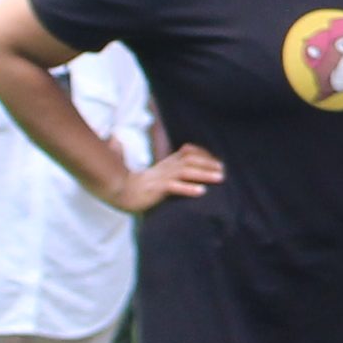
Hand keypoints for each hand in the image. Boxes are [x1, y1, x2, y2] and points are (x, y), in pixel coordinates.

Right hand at [101, 145, 222, 215]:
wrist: (117, 192)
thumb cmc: (133, 184)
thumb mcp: (152, 174)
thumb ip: (163, 165)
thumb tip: (149, 150)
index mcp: (166, 164)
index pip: (187, 154)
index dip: (203, 155)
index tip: (217, 161)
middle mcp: (165, 168)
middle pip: (190, 161)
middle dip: (209, 164)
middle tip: (224, 169)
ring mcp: (161, 178)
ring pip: (186, 171)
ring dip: (205, 174)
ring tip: (221, 178)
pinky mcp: (156, 189)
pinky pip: (174, 187)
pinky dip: (188, 188)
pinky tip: (201, 192)